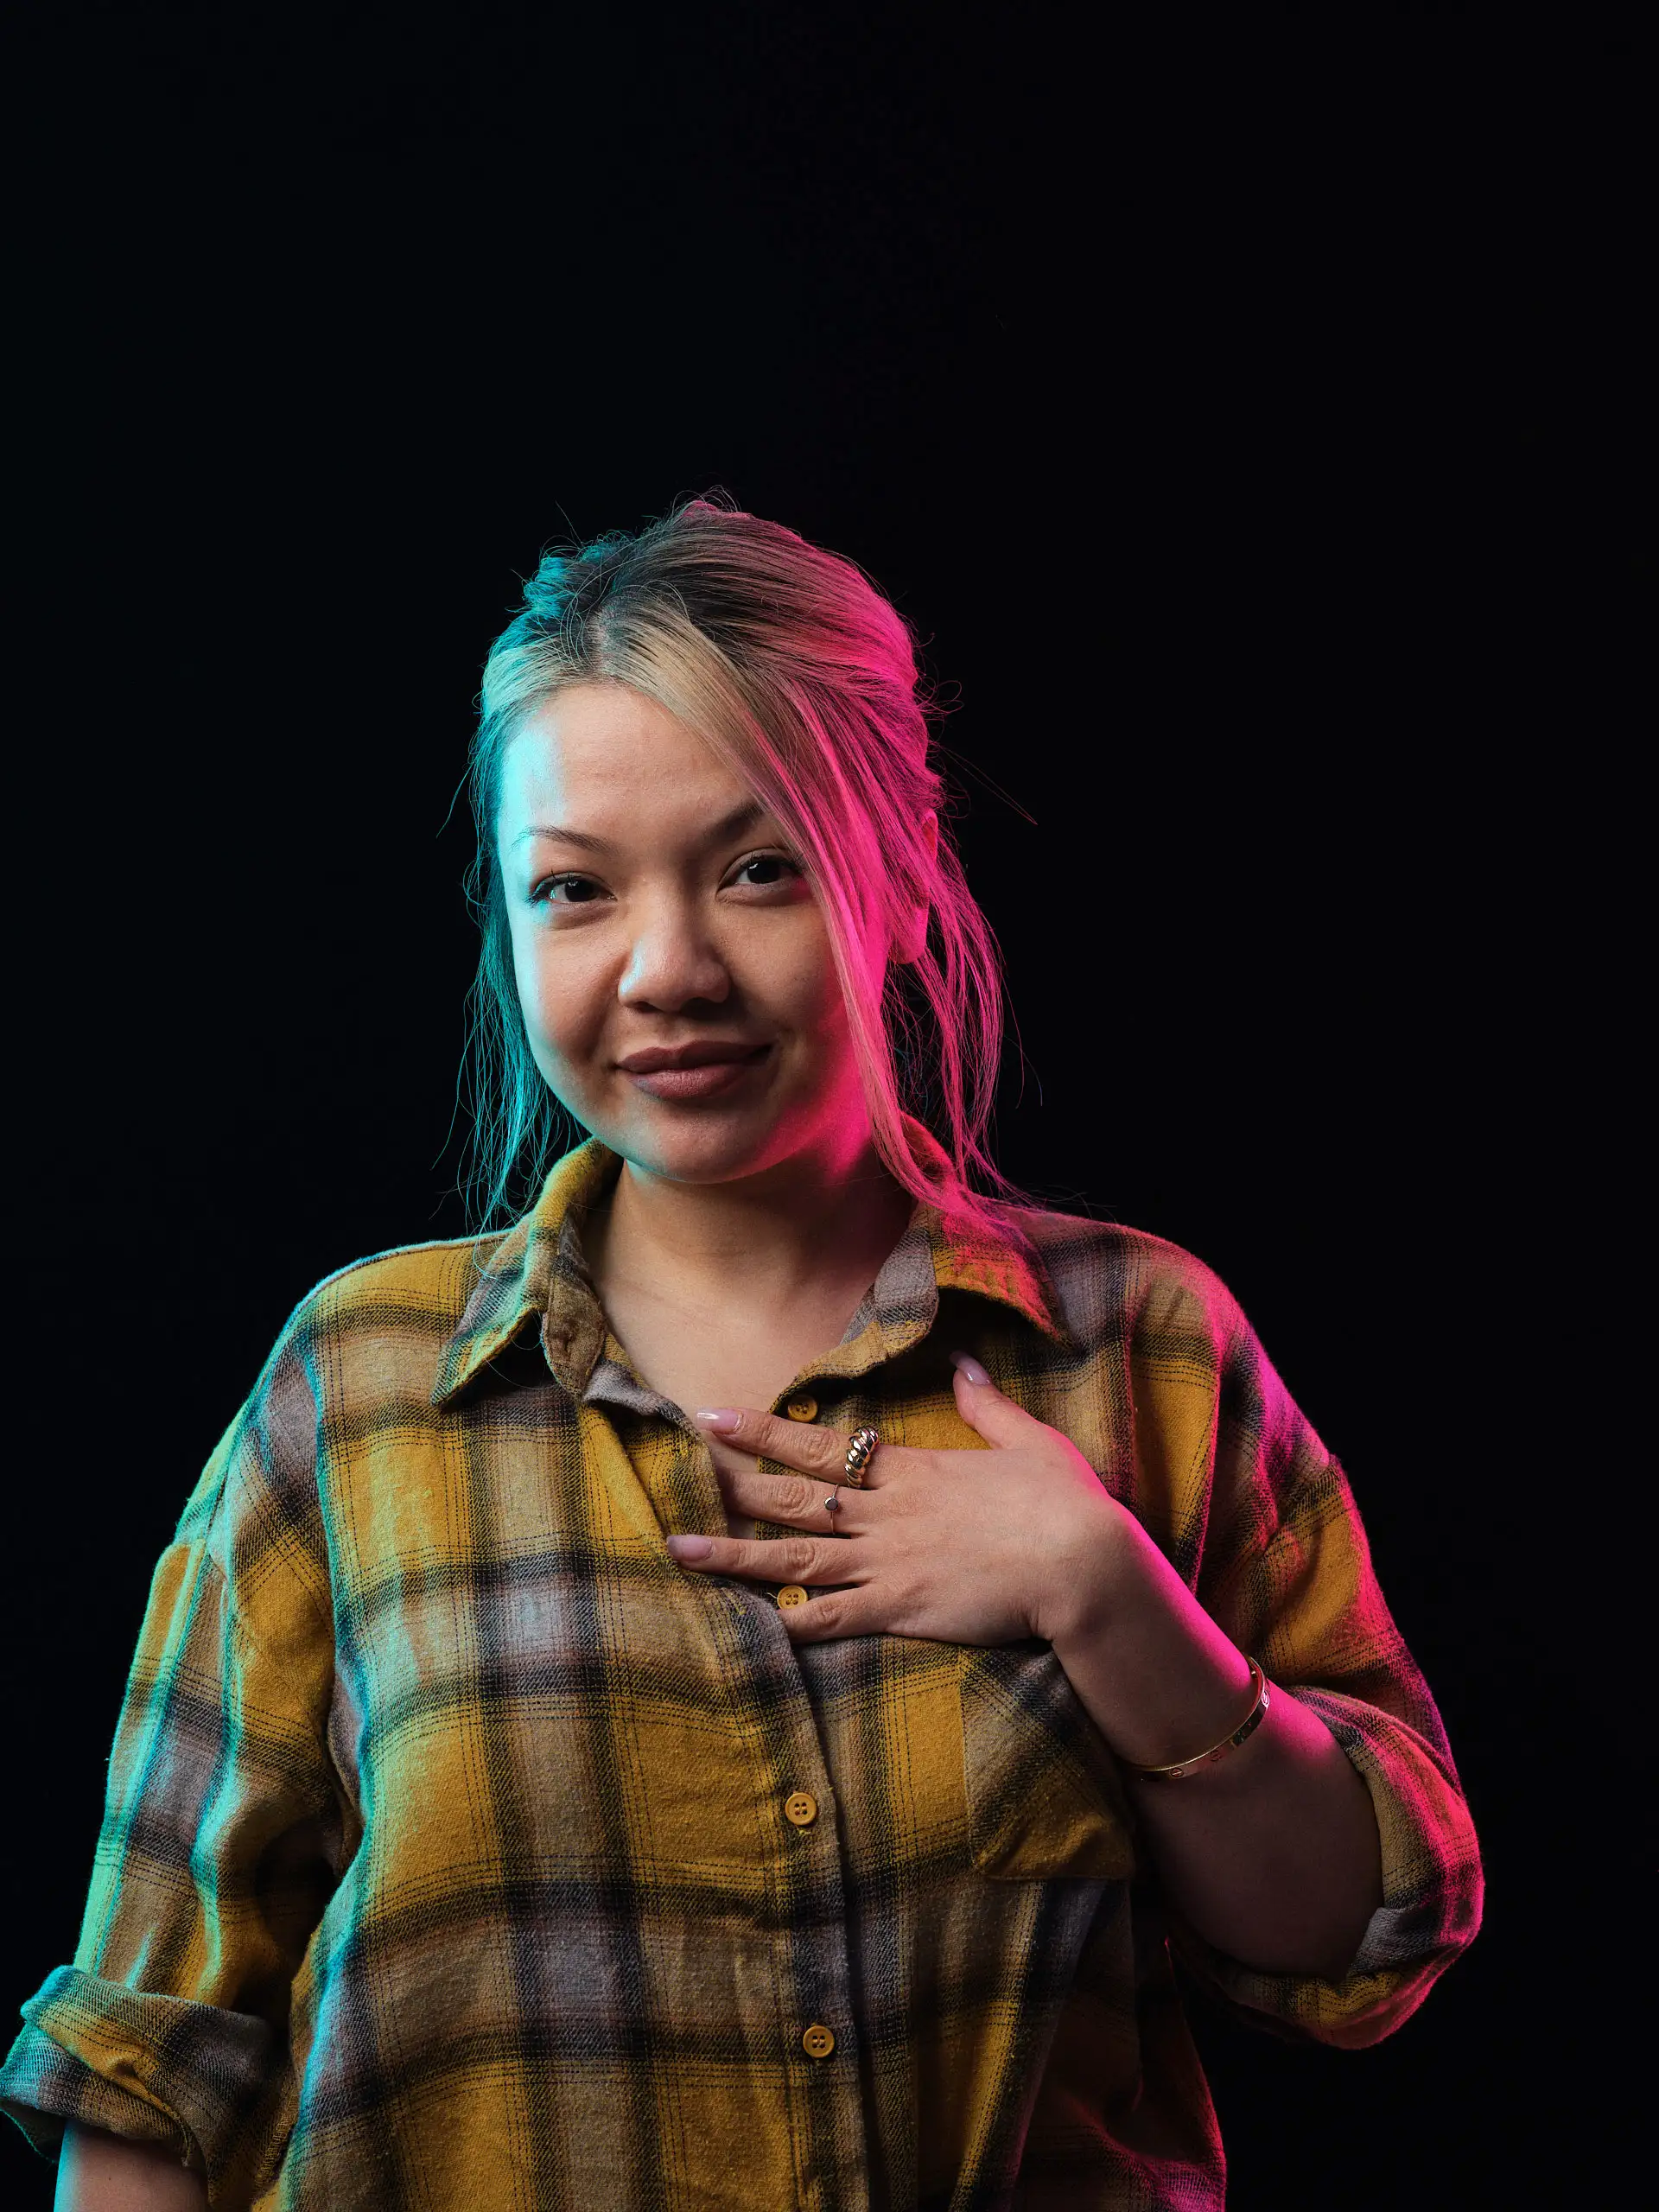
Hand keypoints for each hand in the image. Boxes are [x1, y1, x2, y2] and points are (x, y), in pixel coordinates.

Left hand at [665, 1353, 1124, 1645]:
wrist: (1084, 1567)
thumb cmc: (1065, 1504)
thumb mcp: (1028, 1440)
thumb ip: (987, 1405)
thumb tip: (963, 1363)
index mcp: (912, 1470)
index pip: (823, 1444)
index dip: (764, 1431)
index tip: (715, 1417)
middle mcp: (887, 1513)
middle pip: (794, 1498)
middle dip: (735, 1488)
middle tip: (682, 1478)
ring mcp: (887, 1564)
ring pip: (794, 1560)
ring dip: (735, 1557)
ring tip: (680, 1552)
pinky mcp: (899, 1612)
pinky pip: (830, 1619)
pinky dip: (787, 1622)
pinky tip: (747, 1623)